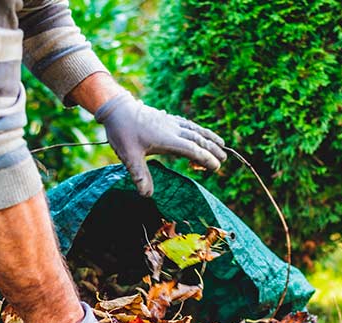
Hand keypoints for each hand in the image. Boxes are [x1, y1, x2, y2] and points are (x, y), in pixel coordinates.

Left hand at [95, 91, 226, 196]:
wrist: (117, 108)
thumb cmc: (122, 132)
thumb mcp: (129, 156)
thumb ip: (139, 175)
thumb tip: (147, 195)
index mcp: (167, 139)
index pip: (192, 150)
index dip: (205, 158)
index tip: (216, 167)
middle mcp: (173, 129)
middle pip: (198, 139)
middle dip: (212, 149)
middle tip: (224, 159)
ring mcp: (170, 122)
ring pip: (195, 129)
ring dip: (209, 137)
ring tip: (221, 144)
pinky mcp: (166, 119)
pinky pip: (188, 124)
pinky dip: (198, 130)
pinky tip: (200, 133)